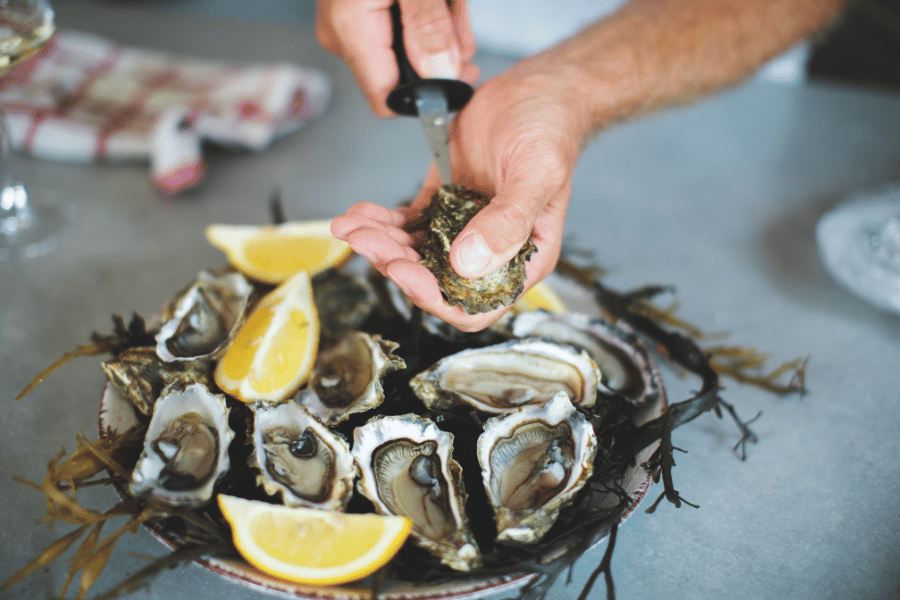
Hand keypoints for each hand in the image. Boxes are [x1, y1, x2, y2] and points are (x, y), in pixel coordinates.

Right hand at [316, 0, 479, 116]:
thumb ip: (428, 25)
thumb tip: (440, 74)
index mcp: (351, 30)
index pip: (388, 100)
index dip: (429, 95)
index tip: (463, 74)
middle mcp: (344, 35)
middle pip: (406, 74)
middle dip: (443, 50)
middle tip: (456, 16)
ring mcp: (349, 24)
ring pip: (410, 51)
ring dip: (439, 27)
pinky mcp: (359, 11)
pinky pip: (400, 29)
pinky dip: (424, 15)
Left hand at [331, 50, 592, 330]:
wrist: (535, 88)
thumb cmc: (550, 130)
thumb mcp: (537, 174)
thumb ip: (507, 222)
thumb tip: (468, 264)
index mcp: (523, 257)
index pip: (476, 304)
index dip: (437, 298)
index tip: (404, 272)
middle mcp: (490, 252)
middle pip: (435, 282)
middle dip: (396, 265)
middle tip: (367, 242)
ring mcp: (462, 229)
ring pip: (414, 255)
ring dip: (381, 245)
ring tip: (353, 226)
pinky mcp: (441, 204)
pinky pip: (406, 224)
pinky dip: (380, 222)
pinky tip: (359, 214)